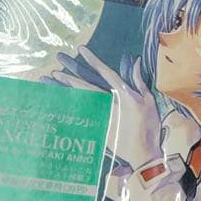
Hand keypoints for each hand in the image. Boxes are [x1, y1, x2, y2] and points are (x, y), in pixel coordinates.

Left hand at [52, 47, 162, 171]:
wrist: (143, 151)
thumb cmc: (149, 126)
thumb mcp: (148, 100)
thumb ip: (139, 80)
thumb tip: (135, 61)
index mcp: (123, 93)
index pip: (105, 72)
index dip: (93, 59)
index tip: (81, 49)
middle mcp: (109, 103)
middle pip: (86, 85)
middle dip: (71, 74)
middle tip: (56, 66)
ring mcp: (100, 115)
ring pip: (79, 98)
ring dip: (64, 89)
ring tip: (51, 80)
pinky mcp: (96, 128)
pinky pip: (79, 115)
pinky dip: (67, 108)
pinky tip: (55, 103)